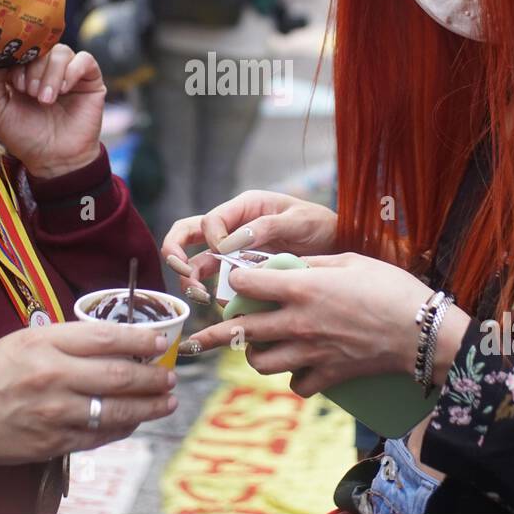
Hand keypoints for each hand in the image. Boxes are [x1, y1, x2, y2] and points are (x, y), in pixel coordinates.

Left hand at [0, 45, 104, 178]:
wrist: (54, 159)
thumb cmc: (25, 137)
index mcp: (24, 71)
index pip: (21, 48)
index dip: (17, 62)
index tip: (15, 86)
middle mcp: (47, 69)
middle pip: (41, 47)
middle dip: (33, 71)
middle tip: (31, 95)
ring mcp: (70, 73)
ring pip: (61, 51)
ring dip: (50, 75)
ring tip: (46, 99)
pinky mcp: (91, 79)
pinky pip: (85, 59)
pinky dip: (72, 71)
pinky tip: (64, 90)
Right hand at [0, 321, 177, 469]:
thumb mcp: (21, 341)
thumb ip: (64, 340)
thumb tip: (110, 340)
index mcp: (43, 344)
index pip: (105, 337)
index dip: (140, 338)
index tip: (160, 339)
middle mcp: (52, 377)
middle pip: (119, 374)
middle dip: (152, 376)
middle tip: (169, 374)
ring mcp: (54, 413)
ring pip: (117, 410)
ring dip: (149, 406)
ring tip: (166, 400)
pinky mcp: (53, 442)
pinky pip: (100, 436)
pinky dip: (123, 428)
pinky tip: (135, 421)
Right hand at [161, 190, 337, 296]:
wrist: (337, 248)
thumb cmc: (320, 226)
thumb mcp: (299, 222)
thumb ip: (265, 228)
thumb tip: (229, 243)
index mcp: (244, 207)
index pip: (210, 220)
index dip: (211, 238)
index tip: (224, 254)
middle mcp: (233, 227)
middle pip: (187, 234)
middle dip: (177, 253)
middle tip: (185, 275)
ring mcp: (234, 250)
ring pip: (196, 261)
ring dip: (191, 279)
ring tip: (202, 296)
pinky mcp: (240, 271)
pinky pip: (217, 282)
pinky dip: (213, 294)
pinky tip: (223, 306)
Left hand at [183, 252, 469, 396]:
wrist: (422, 331)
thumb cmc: (391, 287)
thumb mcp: (349, 261)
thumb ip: (313, 265)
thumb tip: (288, 267)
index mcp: (301, 289)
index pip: (247, 286)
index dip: (236, 281)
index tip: (235, 280)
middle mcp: (298, 322)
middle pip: (240, 332)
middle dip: (213, 335)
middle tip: (197, 340)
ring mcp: (311, 352)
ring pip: (261, 363)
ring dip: (255, 355)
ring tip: (258, 348)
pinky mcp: (328, 375)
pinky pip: (297, 384)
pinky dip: (294, 378)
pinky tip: (300, 367)